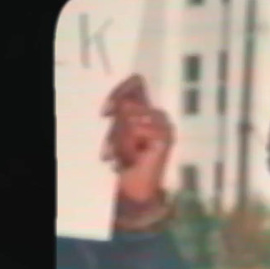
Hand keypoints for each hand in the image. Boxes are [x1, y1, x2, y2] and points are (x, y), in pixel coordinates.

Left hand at [103, 75, 174, 208]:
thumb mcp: (118, 131)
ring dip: (119, 142)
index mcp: (146, 109)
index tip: (104, 113)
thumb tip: (121, 104)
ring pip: (129, 118)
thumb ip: (120, 113)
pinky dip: (128, 148)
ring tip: (121, 158)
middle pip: (126, 105)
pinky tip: (132, 161)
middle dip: (114, 130)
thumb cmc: (125, 159)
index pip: (136, 82)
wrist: (136, 186)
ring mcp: (164, 125)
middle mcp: (158, 114)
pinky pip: (136, 130)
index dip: (118, 92)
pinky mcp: (165, 137)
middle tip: (110, 152)